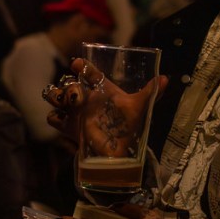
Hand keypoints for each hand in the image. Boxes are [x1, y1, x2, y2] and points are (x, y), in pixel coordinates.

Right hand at [43, 58, 166, 159]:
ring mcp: (77, 113)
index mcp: (103, 91)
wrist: (120, 154)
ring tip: (67, 103)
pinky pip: (53, 118)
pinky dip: (55, 117)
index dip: (82, 66)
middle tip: (76, 96)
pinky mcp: (70, 128)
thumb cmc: (131, 128)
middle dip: (69, 86)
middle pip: (70, 84)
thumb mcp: (140, 108)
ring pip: (56, 96)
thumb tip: (166, 78)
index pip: (90, 73)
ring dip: (57, 96)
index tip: (77, 64)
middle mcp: (87, 100)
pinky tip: (63, 119)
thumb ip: (151, 93)